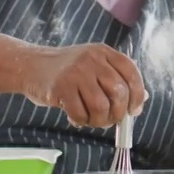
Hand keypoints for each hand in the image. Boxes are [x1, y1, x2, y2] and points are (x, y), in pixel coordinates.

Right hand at [20, 43, 145, 127]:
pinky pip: (79, 113)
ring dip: (99, 120)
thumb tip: (142, 99)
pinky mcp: (60, 87)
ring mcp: (76, 72)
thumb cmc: (69, 71)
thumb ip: (117, 79)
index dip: (136, 95)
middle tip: (110, 120)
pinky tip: (76, 118)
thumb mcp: (94, 66)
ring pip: (100, 106)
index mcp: (104, 52)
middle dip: (118, 112)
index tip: (134, 110)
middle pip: (118, 91)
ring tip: (92, 120)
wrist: (31, 66)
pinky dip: (81, 121)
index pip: (131, 72)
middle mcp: (92, 59)